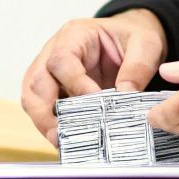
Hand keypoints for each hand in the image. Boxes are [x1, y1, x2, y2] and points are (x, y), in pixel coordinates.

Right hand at [21, 9, 167, 144]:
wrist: (128, 40)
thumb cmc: (132, 37)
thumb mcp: (145, 43)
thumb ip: (138, 66)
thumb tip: (123, 94)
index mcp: (74, 35)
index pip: (61, 60)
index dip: (75, 84)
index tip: (96, 104)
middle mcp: (54, 52)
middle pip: (36, 82)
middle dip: (45, 111)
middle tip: (61, 135)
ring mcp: (49, 72)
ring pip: (32, 98)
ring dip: (43, 122)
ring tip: (60, 143)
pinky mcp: (54, 91)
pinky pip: (42, 110)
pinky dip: (51, 126)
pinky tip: (66, 141)